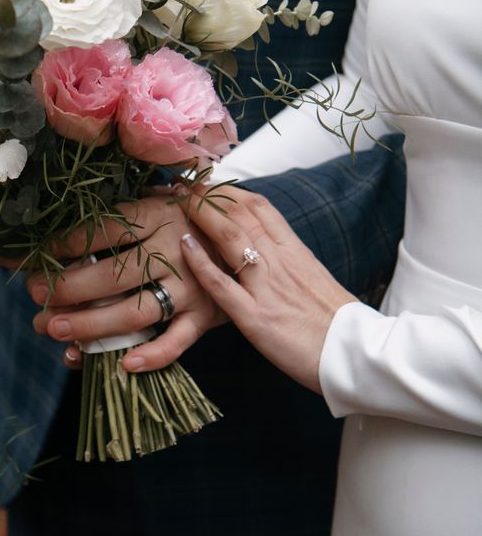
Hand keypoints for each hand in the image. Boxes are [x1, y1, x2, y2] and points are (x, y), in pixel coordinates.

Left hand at [26, 194, 227, 367]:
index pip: (103, 230)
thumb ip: (121, 212)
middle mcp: (174, 250)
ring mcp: (191, 286)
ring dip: (91, 325)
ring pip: (136, 312)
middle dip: (67, 289)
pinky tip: (124, 365)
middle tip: (35, 298)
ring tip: (56, 329)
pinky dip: (154, 356)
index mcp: (157, 215)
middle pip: (113, 275)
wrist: (245, 234)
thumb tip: (61, 231)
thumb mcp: (158, 199)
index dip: (65, 244)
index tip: (37, 256)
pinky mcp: (204, 315)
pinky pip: (179, 341)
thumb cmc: (187, 216)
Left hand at [133, 184, 354, 392]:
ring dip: (202, 215)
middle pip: (241, 214)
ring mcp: (267, 287)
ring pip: (230, 238)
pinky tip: (184, 245)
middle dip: (210, 195)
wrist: (355, 353)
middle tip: (184, 182)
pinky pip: (223, 285)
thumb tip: (271, 252)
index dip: (231, 191)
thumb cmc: (336, 323)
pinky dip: (201, 263)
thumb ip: (290, 263)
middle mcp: (280, 261)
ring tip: (180, 200)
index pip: (260, 208)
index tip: (210, 182)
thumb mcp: (315, 280)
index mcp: (295, 251)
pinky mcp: (256, 317)